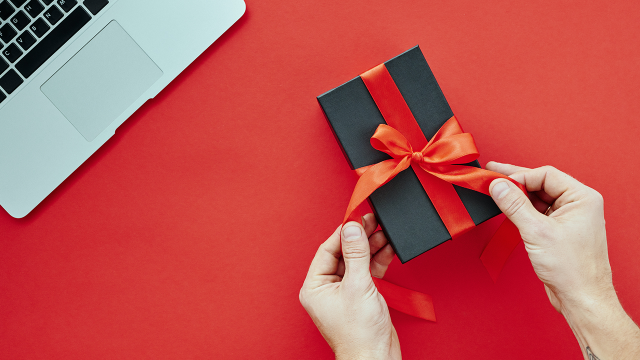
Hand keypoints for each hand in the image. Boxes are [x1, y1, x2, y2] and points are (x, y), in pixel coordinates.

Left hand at [299, 213, 399, 359]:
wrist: (375, 358)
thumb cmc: (359, 334)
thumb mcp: (358, 285)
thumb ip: (356, 254)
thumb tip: (352, 227)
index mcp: (315, 286)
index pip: (327, 250)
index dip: (344, 232)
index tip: (358, 217)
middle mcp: (327, 289)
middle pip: (343, 253)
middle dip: (360, 238)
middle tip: (373, 220)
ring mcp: (344, 292)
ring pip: (356, 261)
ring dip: (371, 247)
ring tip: (384, 231)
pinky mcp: (360, 296)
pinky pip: (366, 271)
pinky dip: (377, 260)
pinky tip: (387, 248)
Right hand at [487, 162, 639, 358]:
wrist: (581, 298)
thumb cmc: (572, 269)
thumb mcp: (537, 232)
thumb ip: (515, 205)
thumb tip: (498, 186)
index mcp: (581, 198)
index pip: (545, 175)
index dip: (520, 176)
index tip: (498, 182)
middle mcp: (577, 205)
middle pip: (541, 184)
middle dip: (515, 182)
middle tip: (492, 174)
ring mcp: (568, 218)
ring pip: (537, 199)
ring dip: (517, 198)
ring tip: (495, 194)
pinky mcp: (559, 231)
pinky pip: (537, 213)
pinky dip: (521, 212)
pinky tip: (507, 211)